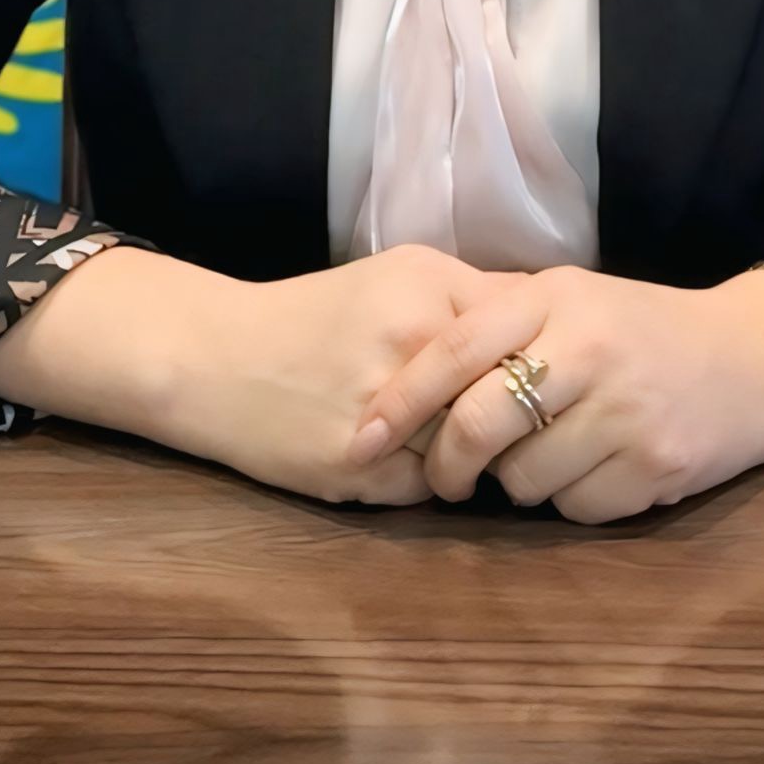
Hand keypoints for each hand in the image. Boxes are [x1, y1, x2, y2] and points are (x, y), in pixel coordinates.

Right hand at [170, 244, 512, 507]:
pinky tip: (396, 462)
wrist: (216, 358)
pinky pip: (427, 486)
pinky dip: (422, 481)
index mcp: (427, 287)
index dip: (530, 360)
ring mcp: (388, 409)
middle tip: (495, 421)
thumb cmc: (314, 315)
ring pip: (470, 447)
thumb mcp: (394, 277)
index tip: (524, 376)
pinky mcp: (361, 467)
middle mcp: (413, 341)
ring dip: (466, 453)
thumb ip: (467, 298)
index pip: (523, 334)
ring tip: (440, 440)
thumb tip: (546, 328)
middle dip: (506, 414)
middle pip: (504, 395)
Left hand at [345, 262, 763, 523]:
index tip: (362, 438)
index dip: (400, 398)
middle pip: (479, 422)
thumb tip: (412, 377)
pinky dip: (573, 502)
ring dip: (520, 484)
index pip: (455, 347)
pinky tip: (599, 472)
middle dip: (446, 466)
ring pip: (524, 478)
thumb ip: (505, 326)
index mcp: (555, 298)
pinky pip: (577, 508)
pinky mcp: (656, 465)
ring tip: (550, 457)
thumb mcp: (574, 301)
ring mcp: (624, 410)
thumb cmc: (645, 328)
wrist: (756, 356)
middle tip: (443, 482)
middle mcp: (587, 348)